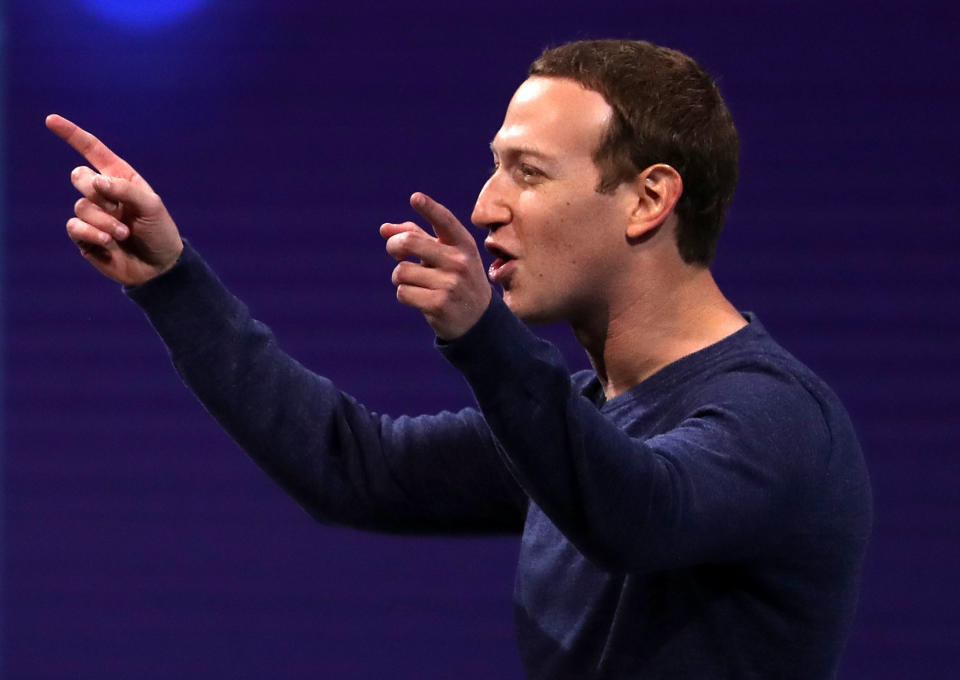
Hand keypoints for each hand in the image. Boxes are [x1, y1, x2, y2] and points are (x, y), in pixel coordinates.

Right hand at [46, 114, 183, 285]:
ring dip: (104, 221)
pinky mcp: (85, 237)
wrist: (159, 267)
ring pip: (80, 206)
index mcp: (120, 178)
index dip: (72, 135)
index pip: (92, 151)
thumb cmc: (159, 232)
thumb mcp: (152, 206)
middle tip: (120, 209)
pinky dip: (91, 233)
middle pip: (79, 177)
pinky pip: (74, 226)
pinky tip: (108, 242)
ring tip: (124, 233)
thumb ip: (125, 189)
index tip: (51, 120)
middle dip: (97, 192)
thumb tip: (96, 182)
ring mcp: (93, 215)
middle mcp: (104, 194)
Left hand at [381, 192, 491, 339]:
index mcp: (463, 244)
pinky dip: (404, 294)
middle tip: (396, 251)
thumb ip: (418, 237)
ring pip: (401, 271)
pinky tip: (418, 297)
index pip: (445, 221)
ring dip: (399, 276)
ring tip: (413, 282)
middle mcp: (460, 262)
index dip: (429, 208)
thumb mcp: (446, 255)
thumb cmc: (456, 279)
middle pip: (410, 243)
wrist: (478, 320)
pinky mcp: (439, 304)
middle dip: (394, 245)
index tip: (415, 198)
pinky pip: (403, 292)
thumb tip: (384, 229)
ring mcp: (451, 284)